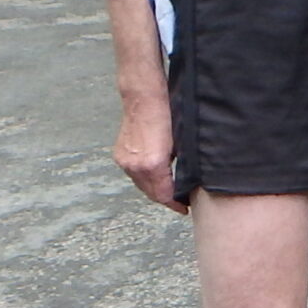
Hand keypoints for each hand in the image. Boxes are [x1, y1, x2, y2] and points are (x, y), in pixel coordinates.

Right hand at [112, 99, 184, 213]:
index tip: (183, 208)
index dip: (174, 204)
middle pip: (151, 193)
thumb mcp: (181, 144)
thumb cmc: (166, 115)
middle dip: (165, 199)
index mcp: (153, 164)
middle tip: (178, 202)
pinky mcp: (119, 155)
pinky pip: (133, 175)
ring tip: (168, 191)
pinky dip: (144, 179)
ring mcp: (125, 161)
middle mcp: (135, 166)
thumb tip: (188, 180)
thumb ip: (182, 165)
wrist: (143, 99)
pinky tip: (155, 178)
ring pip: (141, 185)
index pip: (164, 195)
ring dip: (154, 190)